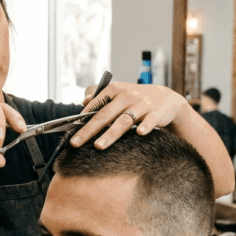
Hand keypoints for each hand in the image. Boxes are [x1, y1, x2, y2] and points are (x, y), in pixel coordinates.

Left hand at [70, 82, 187, 148]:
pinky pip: (150, 121)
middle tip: (75, 143)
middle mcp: (126, 96)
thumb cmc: (135, 98)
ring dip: (111, 133)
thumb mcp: (118, 91)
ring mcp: (142, 104)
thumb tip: (83, 100)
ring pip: (124, 120)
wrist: (166, 99)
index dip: (81, 119)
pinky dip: (146, 126)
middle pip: (104, 115)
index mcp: (114, 90)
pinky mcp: (157, 113)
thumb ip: (99, 93)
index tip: (70, 131)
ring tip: (98, 146)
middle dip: (89, 129)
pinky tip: (139, 133)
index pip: (94, 105)